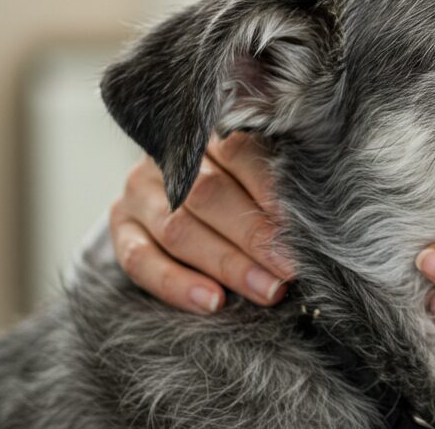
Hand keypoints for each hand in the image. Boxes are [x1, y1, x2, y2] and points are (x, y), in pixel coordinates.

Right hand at [108, 133, 295, 313]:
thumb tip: (314, 222)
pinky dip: (177, 284)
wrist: (178, 193)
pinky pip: (140, 260)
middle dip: (254, 237)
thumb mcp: (257, 171)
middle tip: (290, 269)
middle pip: (208, 196)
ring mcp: (139, 191)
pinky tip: (212, 301)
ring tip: (266, 290)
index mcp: (209, 133)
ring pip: (177, 230)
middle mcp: (169, 158)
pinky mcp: (120, 226)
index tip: (304, 228)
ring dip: (226, 265)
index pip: (240, 154)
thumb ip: (277, 185)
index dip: (271, 192)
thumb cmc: (239, 182)